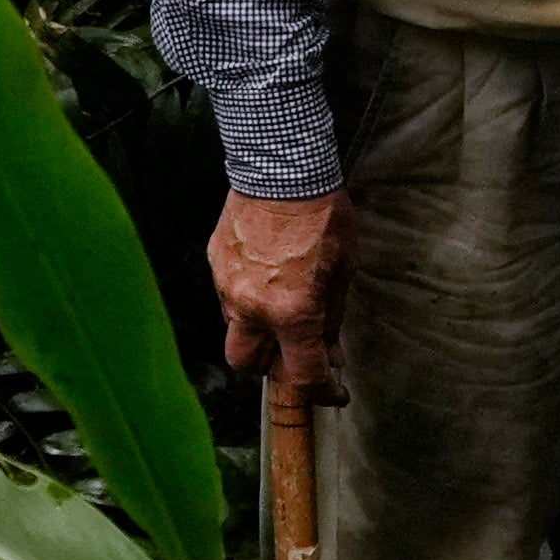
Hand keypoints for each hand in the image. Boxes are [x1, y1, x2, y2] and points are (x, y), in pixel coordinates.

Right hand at [209, 192, 346, 391]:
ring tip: (281, 304)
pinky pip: (227, 296)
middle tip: (296, 350)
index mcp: (291, 312)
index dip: (322, 392)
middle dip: (270, 366)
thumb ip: (332, 318)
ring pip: (234, 329)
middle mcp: (252, 307)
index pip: (302, 375)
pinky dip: (245, 298)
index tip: (333, 392)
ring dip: (256, 330)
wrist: (282, 167)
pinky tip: (266, 275)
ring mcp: (227, 285)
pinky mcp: (215, 263)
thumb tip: (330, 352)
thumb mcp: (344, 269)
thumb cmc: (322, 214)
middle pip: (247, 365)